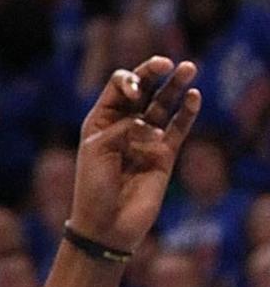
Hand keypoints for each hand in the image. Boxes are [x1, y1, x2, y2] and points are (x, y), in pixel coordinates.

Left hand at [68, 57, 200, 253]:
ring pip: (164, 106)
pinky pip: (178, 129)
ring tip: (189, 68)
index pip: (119, 87)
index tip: (134, 93)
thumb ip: (122, 128)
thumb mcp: (97, 149)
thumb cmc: (93, 186)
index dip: (129, 82)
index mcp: (101, 119)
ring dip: (175, 87)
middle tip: (168, 62)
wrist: (106, 223)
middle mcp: (124, 125)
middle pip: (144, 90)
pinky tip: (194, 97)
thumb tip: (146, 120)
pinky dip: (187, 113)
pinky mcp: (164, 155)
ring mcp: (146, 139)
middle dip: (154, 73)